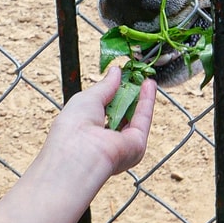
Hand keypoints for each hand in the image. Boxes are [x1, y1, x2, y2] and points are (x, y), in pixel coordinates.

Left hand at [32, 64, 155, 188]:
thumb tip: (116, 71)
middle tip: (135, 75)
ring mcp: (122, 144)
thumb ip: (105, 86)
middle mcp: (106, 139)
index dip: (113, 92)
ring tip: (145, 76)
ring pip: (135, 116)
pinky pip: (143, 120)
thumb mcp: (88, 97)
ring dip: (141, 96)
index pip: (104, 110)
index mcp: (88, 130)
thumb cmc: (74, 125)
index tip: (121, 76)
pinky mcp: (136, 145)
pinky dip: (147, 101)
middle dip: (129, 93)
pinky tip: (149, 84)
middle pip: (122, 113)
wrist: (79, 151)